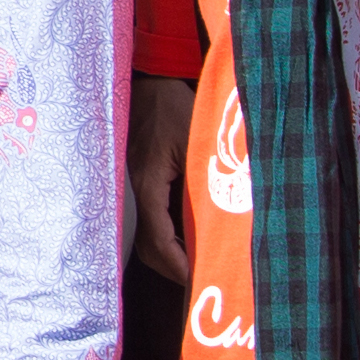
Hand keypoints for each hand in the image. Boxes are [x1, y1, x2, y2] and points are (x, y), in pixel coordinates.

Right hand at [127, 78, 195, 284]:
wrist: (146, 80)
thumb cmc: (173, 107)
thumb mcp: (197, 142)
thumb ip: (209, 181)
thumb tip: (230, 218)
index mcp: (147, 185)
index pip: (158, 239)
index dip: (178, 265)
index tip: (199, 279)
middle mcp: (132, 192)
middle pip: (145, 246)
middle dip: (171, 267)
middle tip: (200, 278)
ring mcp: (129, 187)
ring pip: (141, 234)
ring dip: (166, 253)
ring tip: (193, 262)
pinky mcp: (133, 180)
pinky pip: (145, 218)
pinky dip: (163, 235)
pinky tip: (182, 235)